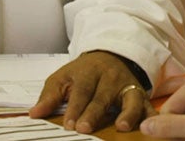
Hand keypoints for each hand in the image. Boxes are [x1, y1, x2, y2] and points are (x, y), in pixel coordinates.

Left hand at [28, 50, 153, 132]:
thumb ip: (50, 96)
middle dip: (94, 113)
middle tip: (85, 129)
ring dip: (127, 113)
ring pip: (129, 99)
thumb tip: (34, 114)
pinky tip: (150, 126)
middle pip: (102, 96)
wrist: (110, 56)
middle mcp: (110, 78)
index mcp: (88, 72)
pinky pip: (148, 105)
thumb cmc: (83, 73)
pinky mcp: (141, 94)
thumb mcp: (63, 78)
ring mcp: (127, 86)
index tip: (69, 124)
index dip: (75, 107)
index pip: (81, 90)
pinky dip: (150, 115)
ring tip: (122, 126)